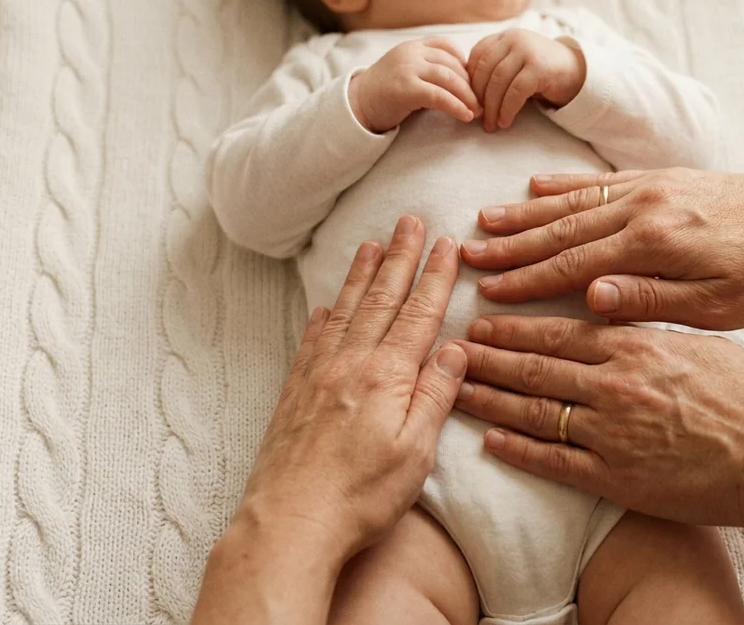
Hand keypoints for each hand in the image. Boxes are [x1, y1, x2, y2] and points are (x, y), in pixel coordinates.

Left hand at [235, 216, 464, 557]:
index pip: (419, 314)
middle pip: (382, 300)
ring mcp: (318, 376)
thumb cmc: (359, 496)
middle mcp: (351, 365)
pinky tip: (328, 305)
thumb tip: (454, 347)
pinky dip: (324, 316)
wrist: (289, 522)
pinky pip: (312, 341)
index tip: (447, 243)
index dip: (435, 276)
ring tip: (371, 244)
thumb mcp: (416, 451)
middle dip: (399, 258)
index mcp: (388, 376)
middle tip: (409, 221)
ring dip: (362, 275)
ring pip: (346, 311)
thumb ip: (436, 394)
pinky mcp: (295, 395)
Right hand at [350, 37, 481, 132]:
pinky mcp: (406, 89)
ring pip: (449, 78)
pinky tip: (466, 116)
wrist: (356, 106)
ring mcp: (407, 69)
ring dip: (468, 97)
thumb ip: (428, 71)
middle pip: (452, 64)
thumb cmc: (385, 93)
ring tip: (478, 111)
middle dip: (471, 84)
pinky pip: (439, 96)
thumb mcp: (407, 73)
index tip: (473, 80)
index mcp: (412, 46)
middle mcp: (411, 53)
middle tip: (484, 102)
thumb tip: (463, 83)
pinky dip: (457, 106)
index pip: (446, 45)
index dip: (464, 62)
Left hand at [454, 315, 743, 526]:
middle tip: (450, 350)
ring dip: (490, 400)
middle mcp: (615, 386)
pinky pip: (555, 463)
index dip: (512, 328)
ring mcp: (613, 434)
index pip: (557, 333)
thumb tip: (610, 309)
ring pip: (535, 412)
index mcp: (635, 348)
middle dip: (487, 359)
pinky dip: (519, 451)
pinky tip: (490, 441)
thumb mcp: (698, 343)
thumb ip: (647, 327)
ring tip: (455, 390)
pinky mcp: (618, 478)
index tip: (480, 322)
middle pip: (535, 369)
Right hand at [460, 168, 743, 329]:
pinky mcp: (660, 179)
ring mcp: (649, 189)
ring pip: (573, 202)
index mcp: (653, 245)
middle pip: (561, 230)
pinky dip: (563, 186)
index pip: (573, 265)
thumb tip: (590, 297)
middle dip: (511, 246)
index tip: (487, 291)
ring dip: (525, 214)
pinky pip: (599, 182)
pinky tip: (535, 188)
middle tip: (466, 256)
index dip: (527, 281)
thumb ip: (651, 299)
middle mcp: (643, 209)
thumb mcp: (718, 305)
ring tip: (484, 221)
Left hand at [468, 29, 585, 131]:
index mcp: (504, 37)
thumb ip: (493, 69)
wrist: (576, 72)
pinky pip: (515, 92)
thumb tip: (467, 94)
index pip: (477, 56)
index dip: (470, 81)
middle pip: (485, 71)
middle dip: (479, 98)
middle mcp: (514, 39)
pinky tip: (505, 122)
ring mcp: (527, 51)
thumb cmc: (539, 72)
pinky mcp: (539, 68)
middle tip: (477, 118)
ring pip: (498, 82)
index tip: (469, 101)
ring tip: (491, 125)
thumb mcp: (514, 64)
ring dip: (492, 108)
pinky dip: (507, 110)